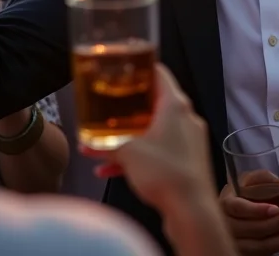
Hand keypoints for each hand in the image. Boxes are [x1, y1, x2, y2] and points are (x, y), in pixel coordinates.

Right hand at [91, 65, 216, 213]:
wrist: (191, 210)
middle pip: (155, 102)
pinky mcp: (188, 160)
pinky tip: (112, 169)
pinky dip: (140, 155)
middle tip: (109, 106)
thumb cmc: (164, 172)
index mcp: (175, 104)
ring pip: (155, 129)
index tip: (123, 69)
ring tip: (103, 145)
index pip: (158, 73)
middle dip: (129, 108)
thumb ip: (105, 143)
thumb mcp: (127, 152)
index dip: (140, 68)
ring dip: (130, 136)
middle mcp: (186, 117)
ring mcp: (189, 139)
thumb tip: (87, 142)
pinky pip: (160, 150)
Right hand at [220, 175, 278, 255]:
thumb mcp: (250, 179)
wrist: (232, 209)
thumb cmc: (242, 191)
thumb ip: (269, 179)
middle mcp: (228, 226)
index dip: (257, 210)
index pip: (238, 208)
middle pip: (254, 230)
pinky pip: (267, 252)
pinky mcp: (247, 253)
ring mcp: (237, 243)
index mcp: (227, 203)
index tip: (275, 208)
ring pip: (262, 246)